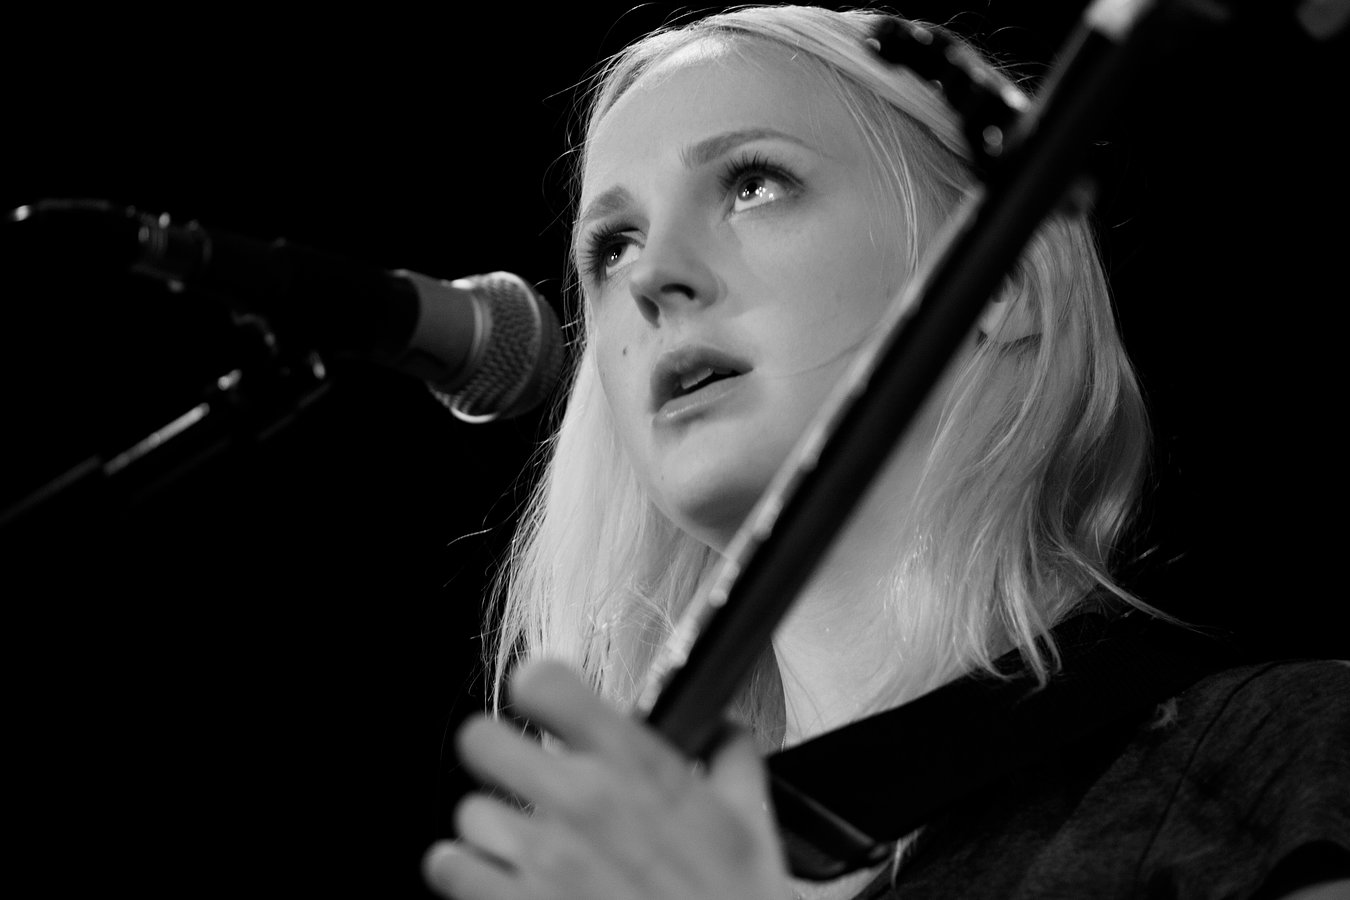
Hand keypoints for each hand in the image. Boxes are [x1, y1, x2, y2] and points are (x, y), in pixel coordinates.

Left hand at [423, 659, 792, 898]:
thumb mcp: (750, 824)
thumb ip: (728, 758)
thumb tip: (721, 731)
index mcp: (633, 765)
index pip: (545, 682)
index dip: (539, 689)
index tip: (544, 705)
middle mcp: (579, 800)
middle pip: (479, 739)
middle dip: (497, 755)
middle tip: (519, 774)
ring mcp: (539, 856)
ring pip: (469, 810)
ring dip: (493, 827)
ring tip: (525, 847)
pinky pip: (446, 866)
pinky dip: (465, 871)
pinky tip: (496, 878)